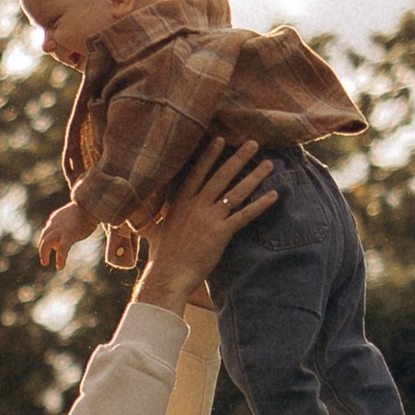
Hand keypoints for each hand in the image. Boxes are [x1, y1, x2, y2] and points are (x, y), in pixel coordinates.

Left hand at [36, 200, 91, 269]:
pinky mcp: (69, 235)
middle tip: (44, 260)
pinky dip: (60, 259)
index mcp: (56, 218)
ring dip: (44, 254)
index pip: (48, 231)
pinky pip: (61, 249)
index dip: (49, 240)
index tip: (54, 247)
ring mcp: (61, 229)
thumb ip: (69, 224)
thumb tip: (70, 233)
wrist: (92, 206)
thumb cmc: (88, 210)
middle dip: (42, 249)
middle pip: (44, 237)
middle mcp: (55, 223)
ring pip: (46, 243)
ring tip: (45, 263)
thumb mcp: (74, 216)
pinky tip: (60, 266)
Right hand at [135, 139, 275, 308]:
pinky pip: (245, 214)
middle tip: (253, 143)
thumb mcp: (152, 232)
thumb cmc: (162, 257)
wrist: (168, 275)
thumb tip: (140, 222)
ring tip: (268, 164)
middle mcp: (196, 205)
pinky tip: (274, 195)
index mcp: (181, 203)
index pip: (197, 172)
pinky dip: (260, 204)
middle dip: (238, 158)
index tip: (220, 139)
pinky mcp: (221, 232)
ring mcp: (209, 218)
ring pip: (236, 191)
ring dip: (254, 176)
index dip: (209, 155)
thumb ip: (152, 222)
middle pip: (221, 176)